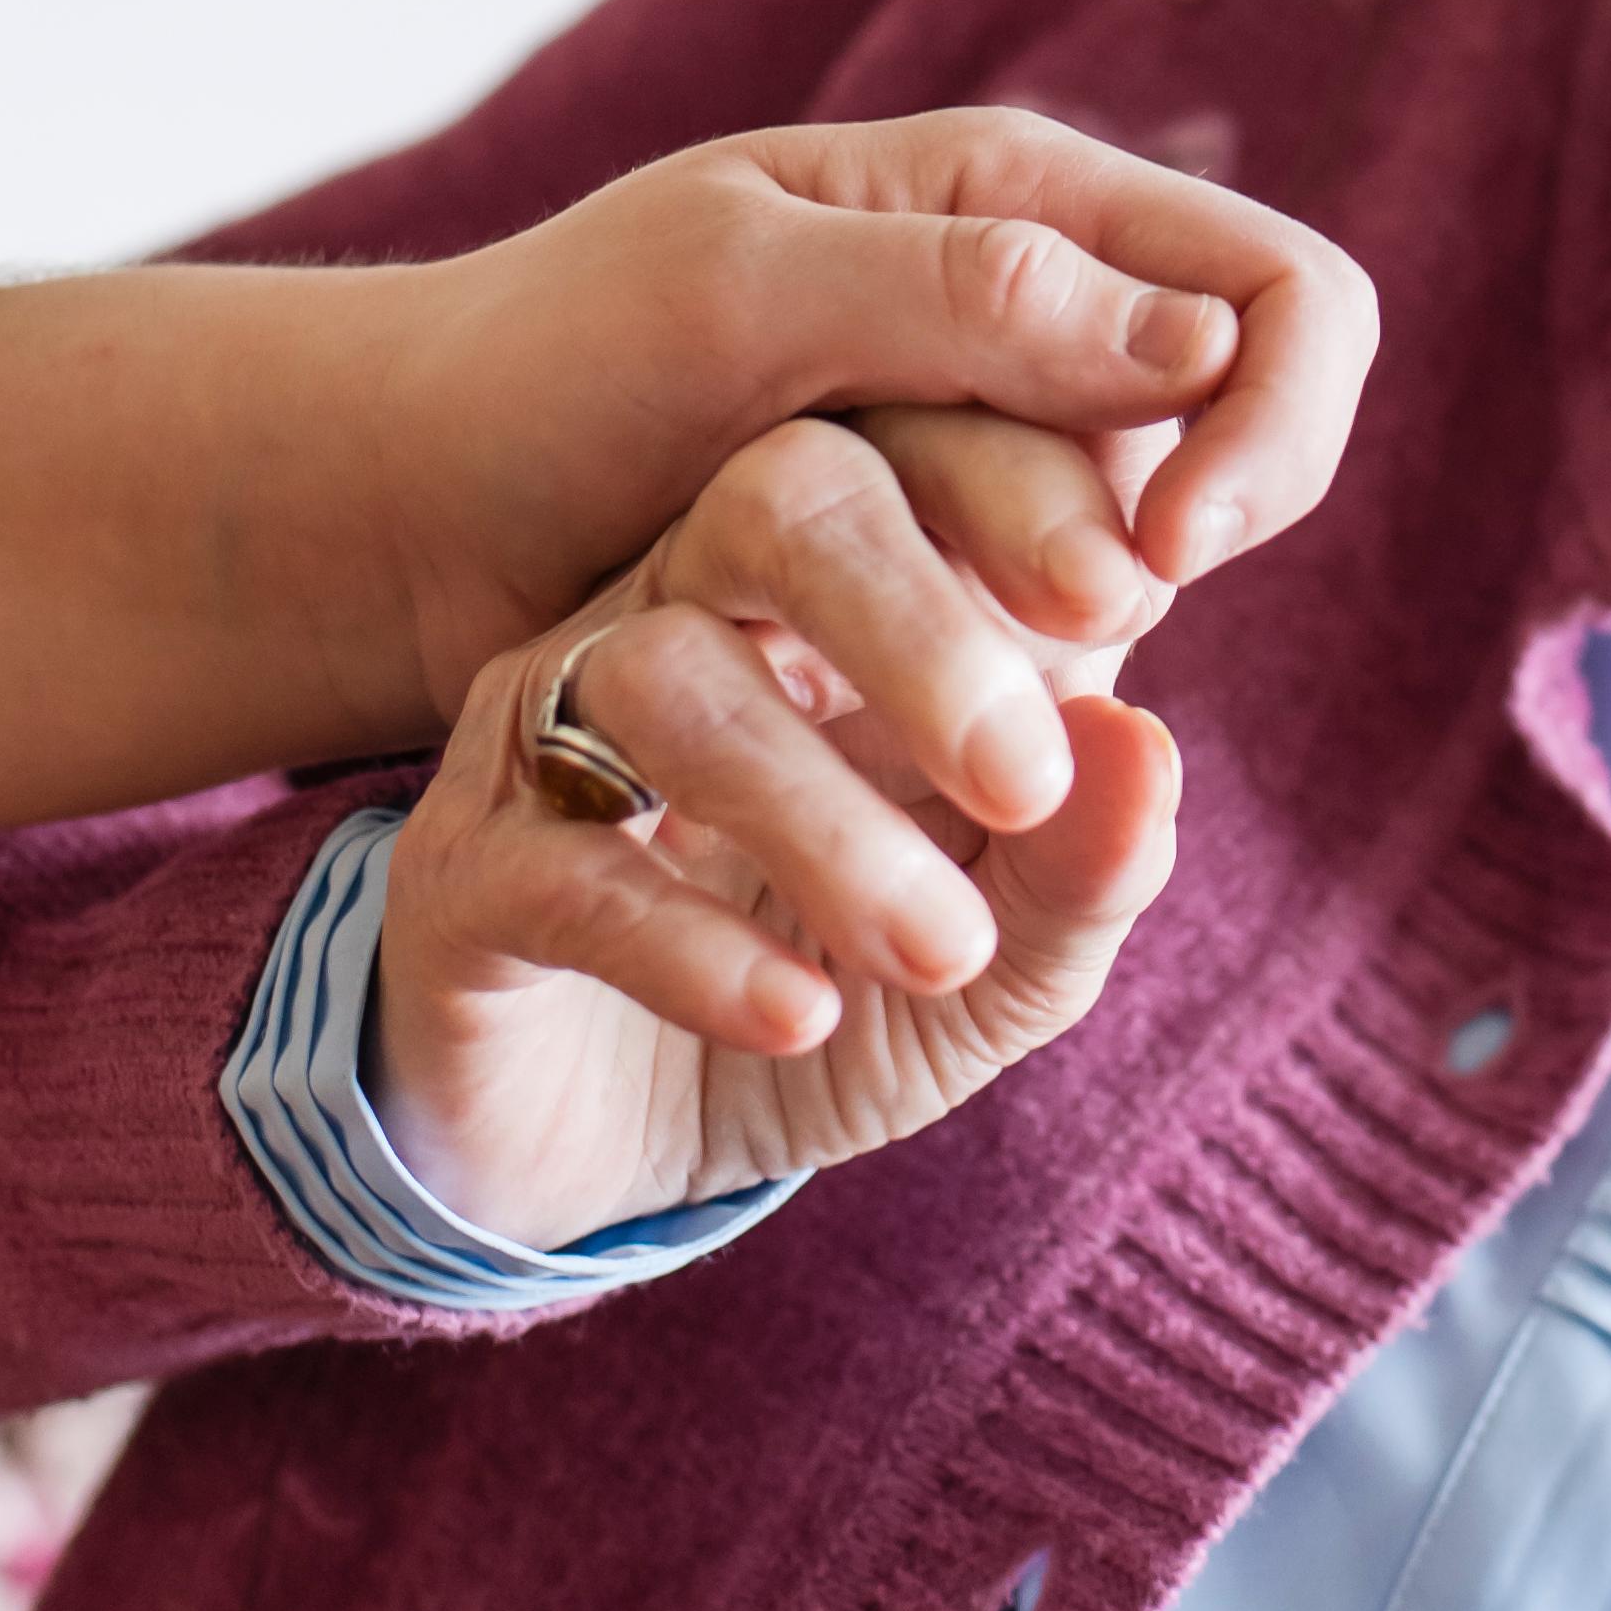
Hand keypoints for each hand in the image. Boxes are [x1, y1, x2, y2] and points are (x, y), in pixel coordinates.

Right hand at [366, 395, 1193, 1245]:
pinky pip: (562, 858)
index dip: (1028, 491)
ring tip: (940, 950)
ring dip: (819, 816)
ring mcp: (558, 726)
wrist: (609, 1162)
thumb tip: (1146, 751)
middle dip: (915, 618)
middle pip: (781, 495)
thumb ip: (1080, 867)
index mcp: (841, 587)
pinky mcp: (464, 868)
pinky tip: (799, 1013)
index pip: (926, 448)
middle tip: (1021, 775)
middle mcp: (687, 604)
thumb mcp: (997, 966)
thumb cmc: (836, 1000)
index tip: (1134, 600)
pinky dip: (690, 939)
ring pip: (666, 675)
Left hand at [368, 108, 1377, 726]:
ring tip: (923, 701)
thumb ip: (966, 297)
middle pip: (1248, 435)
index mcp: (1017, 197)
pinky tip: (904, 734)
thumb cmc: (547, 362)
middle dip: (1171, 552)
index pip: (1284, 292)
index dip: (1277, 421)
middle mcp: (1041, 315)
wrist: (415, 508)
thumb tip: (1206, 340)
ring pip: (1150, 553)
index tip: (1173, 557)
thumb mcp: (738, 294)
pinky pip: (1057, 638)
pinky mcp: (946, 572)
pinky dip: (1015, 692)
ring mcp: (999, 449)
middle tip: (1050, 656)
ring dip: (1073, 643)